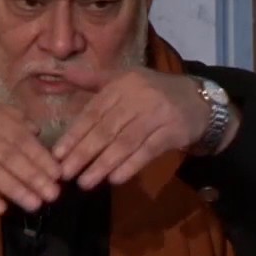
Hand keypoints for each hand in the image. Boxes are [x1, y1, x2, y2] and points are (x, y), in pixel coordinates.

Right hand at [0, 98, 60, 214]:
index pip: (21, 136)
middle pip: (11, 155)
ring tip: (35, 204)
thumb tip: (38, 129)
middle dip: (35, 176)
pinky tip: (1, 209)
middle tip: (53, 194)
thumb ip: (10, 118)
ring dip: (16, 189)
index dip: (41, 157)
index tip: (59, 175)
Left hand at [52, 69, 214, 189]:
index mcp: (122, 84)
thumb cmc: (153, 92)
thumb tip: (62, 72)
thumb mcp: (125, 80)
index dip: (75, 134)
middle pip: (106, 129)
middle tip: (65, 173)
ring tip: (84, 182)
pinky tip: (114, 179)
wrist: (197, 100)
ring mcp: (157, 114)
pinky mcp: (172, 131)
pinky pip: (147, 151)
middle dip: (83, 153)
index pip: (93, 112)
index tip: (57, 155)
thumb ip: (93, 81)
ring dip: (103, 164)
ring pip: (124, 143)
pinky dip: (130, 166)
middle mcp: (138, 97)